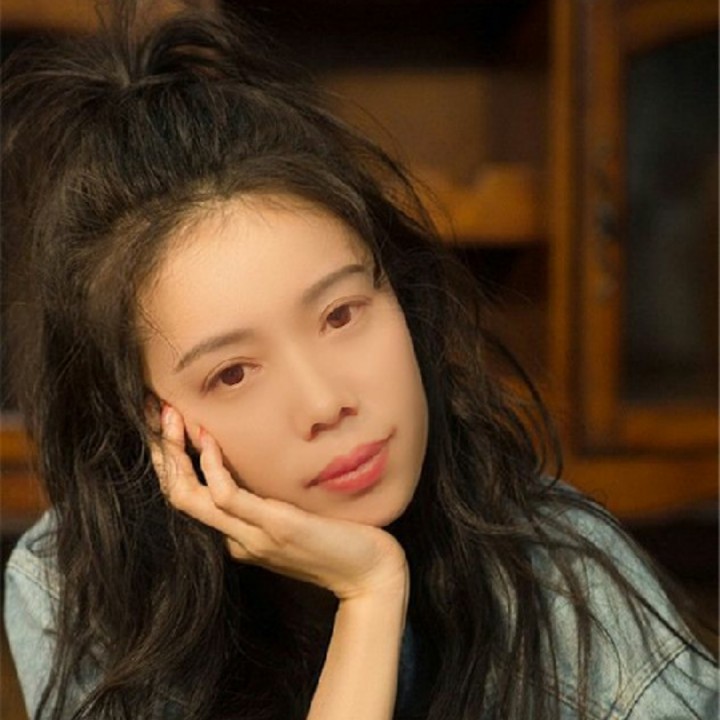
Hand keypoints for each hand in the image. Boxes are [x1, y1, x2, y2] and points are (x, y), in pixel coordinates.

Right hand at [150, 405, 408, 600]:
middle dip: (162, 451)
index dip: (169, 460)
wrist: (372, 577)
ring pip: (190, 497)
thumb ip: (273, 503)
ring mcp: (253, 536)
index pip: (188, 498)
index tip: (168, 423)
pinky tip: (210, 438)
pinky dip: (212, 465)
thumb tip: (263, 467)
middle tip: (157, 411)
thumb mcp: (297, 519)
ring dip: (176, 452)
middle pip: (178, 495)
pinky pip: (227, 496)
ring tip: (174, 416)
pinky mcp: (274, 529)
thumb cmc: (340, 542)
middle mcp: (237, 539)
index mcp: (240, 536)